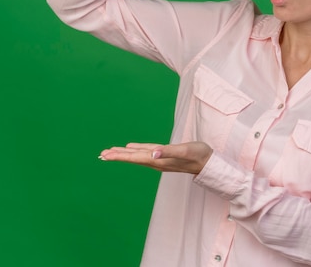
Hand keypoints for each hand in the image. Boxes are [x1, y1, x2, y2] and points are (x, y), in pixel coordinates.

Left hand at [98, 141, 212, 174]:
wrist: (209, 162)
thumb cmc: (198, 156)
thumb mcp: (184, 151)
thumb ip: (168, 152)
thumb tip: (153, 154)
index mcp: (158, 160)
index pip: (135, 158)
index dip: (120, 156)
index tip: (105, 156)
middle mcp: (157, 161)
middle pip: (132, 158)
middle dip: (117, 156)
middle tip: (101, 155)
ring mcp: (160, 158)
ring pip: (137, 155)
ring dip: (124, 154)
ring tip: (110, 153)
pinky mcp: (165, 154)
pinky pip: (146, 152)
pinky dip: (136, 149)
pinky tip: (131, 147)